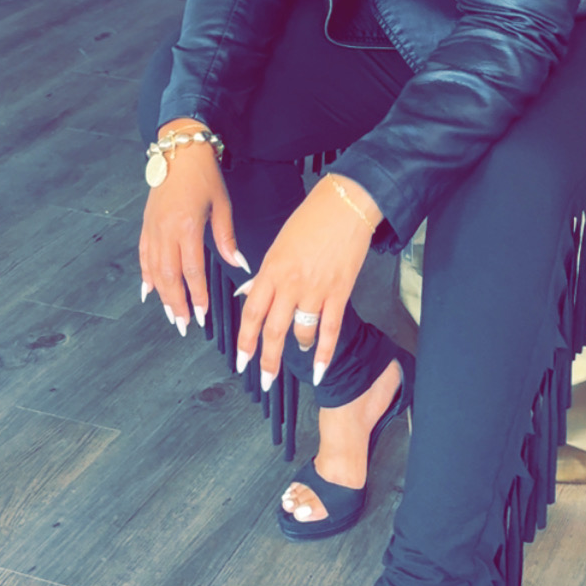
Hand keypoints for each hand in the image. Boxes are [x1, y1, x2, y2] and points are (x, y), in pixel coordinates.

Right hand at [138, 132, 244, 332]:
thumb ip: (227, 238)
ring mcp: (152, 228)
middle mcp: (166, 230)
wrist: (179, 150)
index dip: (196, 295)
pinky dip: (146, 275)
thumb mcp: (221, 204)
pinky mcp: (146, 224)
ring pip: (154, 269)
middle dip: (176, 303)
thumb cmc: (203, 175)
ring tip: (170, 314)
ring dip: (161, 295)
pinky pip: (143, 255)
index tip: (202, 314)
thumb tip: (239, 264)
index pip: (192, 270)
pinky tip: (149, 291)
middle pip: (168, 276)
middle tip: (183, 324)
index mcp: (187, 226)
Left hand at [235, 175, 379, 388]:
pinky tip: (319, 369)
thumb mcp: (276, 246)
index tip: (240, 361)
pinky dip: (324, 353)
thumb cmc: (310, 220)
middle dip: (267, 360)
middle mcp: (290, 284)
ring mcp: (316, 290)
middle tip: (264, 380)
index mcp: (271, 270)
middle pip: (273, 330)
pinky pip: (330, 330)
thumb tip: (246, 295)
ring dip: (299, 348)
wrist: (345, 205)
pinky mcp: (339, 292)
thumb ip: (263, 275)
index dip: (245, 342)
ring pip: (301, 332)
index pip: (252, 314)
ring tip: (298, 351)